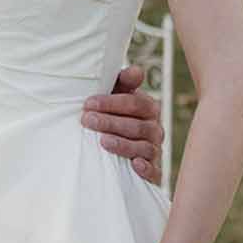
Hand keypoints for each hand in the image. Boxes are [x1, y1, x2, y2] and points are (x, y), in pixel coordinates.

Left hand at [81, 62, 162, 182]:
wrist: (120, 147)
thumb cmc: (116, 115)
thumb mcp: (117, 96)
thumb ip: (124, 82)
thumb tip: (136, 71)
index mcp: (148, 108)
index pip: (134, 103)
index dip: (111, 103)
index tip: (88, 104)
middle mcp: (155, 128)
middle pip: (136, 125)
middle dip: (110, 122)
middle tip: (87, 121)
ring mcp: (154, 150)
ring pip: (143, 147)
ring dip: (123, 144)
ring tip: (102, 142)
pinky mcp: (153, 171)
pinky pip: (155, 171)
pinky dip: (147, 168)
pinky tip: (135, 165)